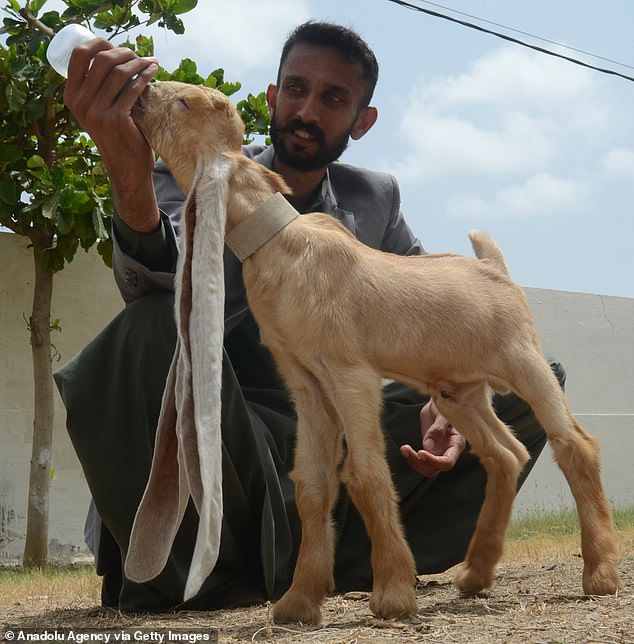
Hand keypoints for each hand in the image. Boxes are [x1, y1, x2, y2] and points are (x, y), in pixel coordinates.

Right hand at [64, 39, 159, 231]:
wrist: (126, 168)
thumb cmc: (117, 136)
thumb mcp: (97, 112)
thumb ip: (97, 90)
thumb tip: (114, 56)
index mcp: (71, 96)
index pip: (79, 55)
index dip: (98, 43)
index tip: (115, 45)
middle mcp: (80, 103)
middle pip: (102, 60)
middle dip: (123, 51)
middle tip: (138, 55)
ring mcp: (97, 111)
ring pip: (119, 72)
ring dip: (138, 62)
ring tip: (149, 62)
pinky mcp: (117, 119)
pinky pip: (133, 88)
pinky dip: (146, 76)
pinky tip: (154, 71)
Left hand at [400, 400, 465, 476]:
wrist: (440, 401)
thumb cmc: (446, 405)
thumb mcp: (443, 415)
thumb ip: (437, 430)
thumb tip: (427, 447)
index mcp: (456, 444)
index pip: (447, 462)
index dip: (434, 461)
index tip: (421, 452)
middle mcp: (448, 452)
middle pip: (435, 469)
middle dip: (420, 463)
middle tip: (407, 450)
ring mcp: (438, 452)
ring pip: (426, 467)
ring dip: (413, 462)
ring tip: (404, 449)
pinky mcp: (429, 449)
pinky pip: (420, 460)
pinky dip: (411, 457)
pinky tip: (405, 448)